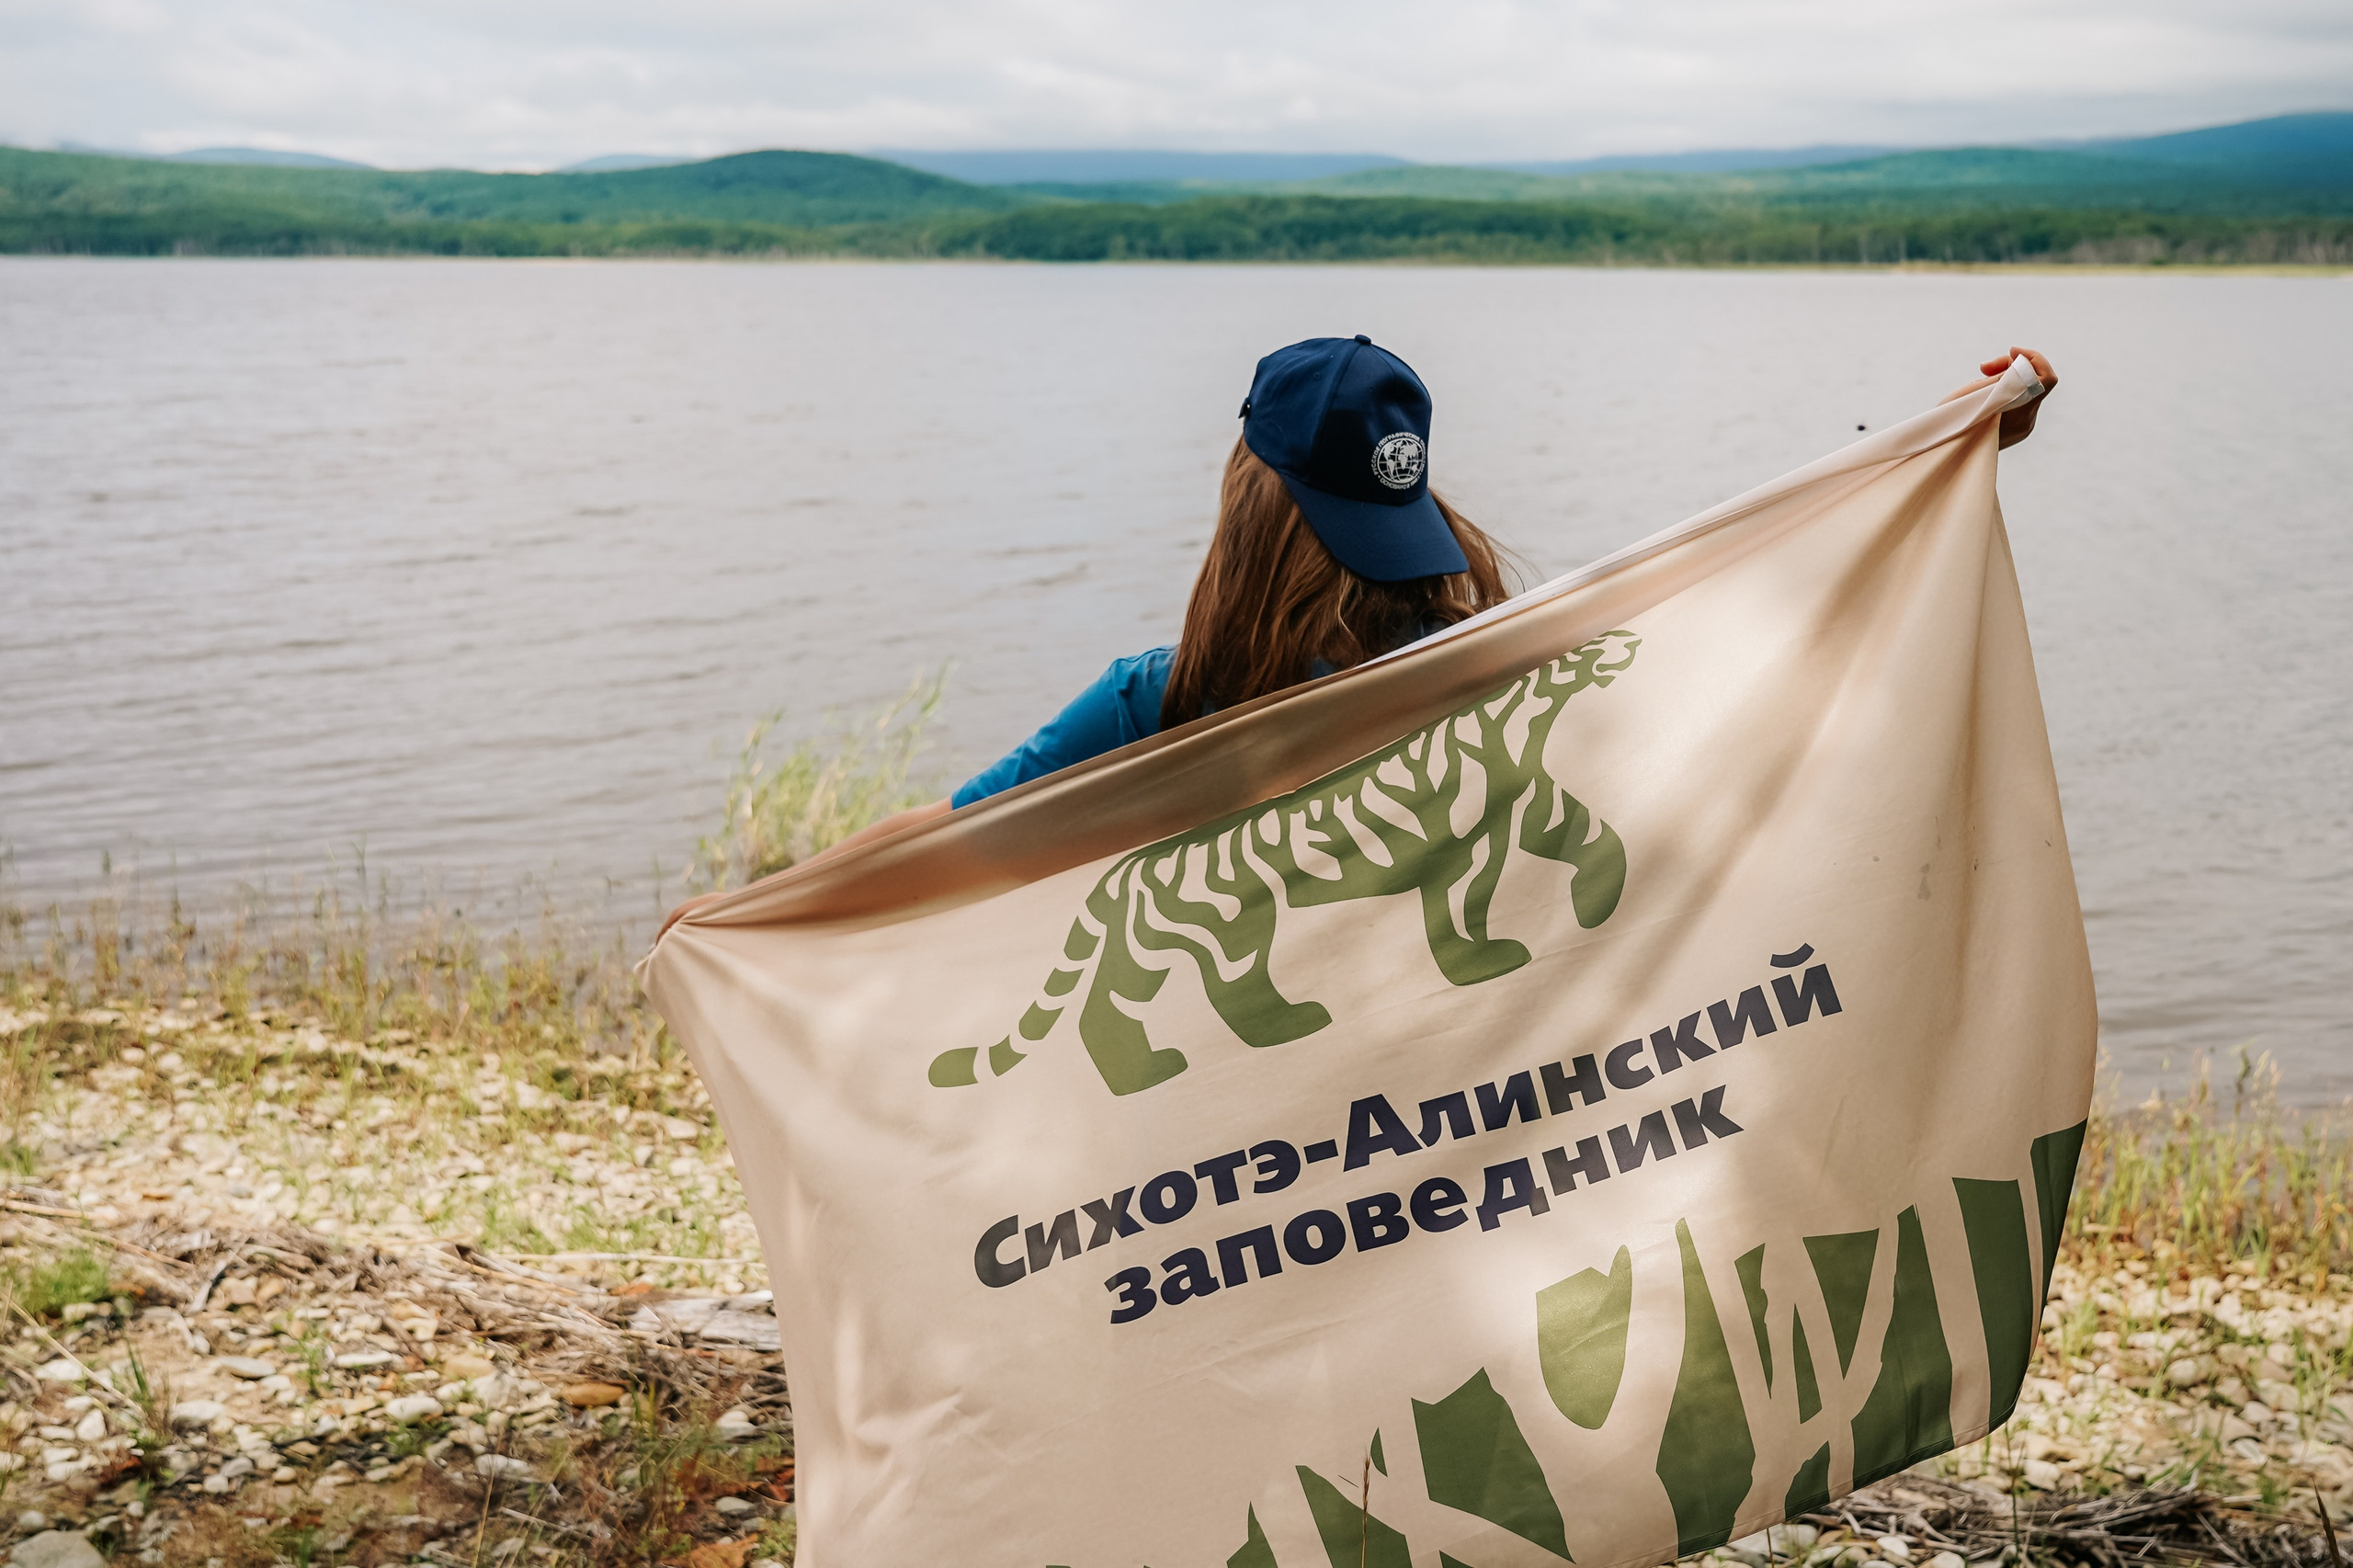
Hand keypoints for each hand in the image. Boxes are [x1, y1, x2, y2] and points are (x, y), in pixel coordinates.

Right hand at [1943, 348, 2058, 448]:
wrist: (1942, 454)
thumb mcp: (1973, 395)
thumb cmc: (1950, 424)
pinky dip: (2004, 391)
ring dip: (2005, 378)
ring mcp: (2023, 426)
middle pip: (2033, 381)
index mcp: (2019, 414)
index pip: (2045, 379)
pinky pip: (2018, 401)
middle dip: (2011, 367)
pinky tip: (1983, 396)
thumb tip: (2021, 366)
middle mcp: (2026, 421)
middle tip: (1983, 368)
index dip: (2033, 359)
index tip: (2011, 352)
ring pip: (2025, 390)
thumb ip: (2001, 379)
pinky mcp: (2016, 428)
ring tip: (1978, 383)